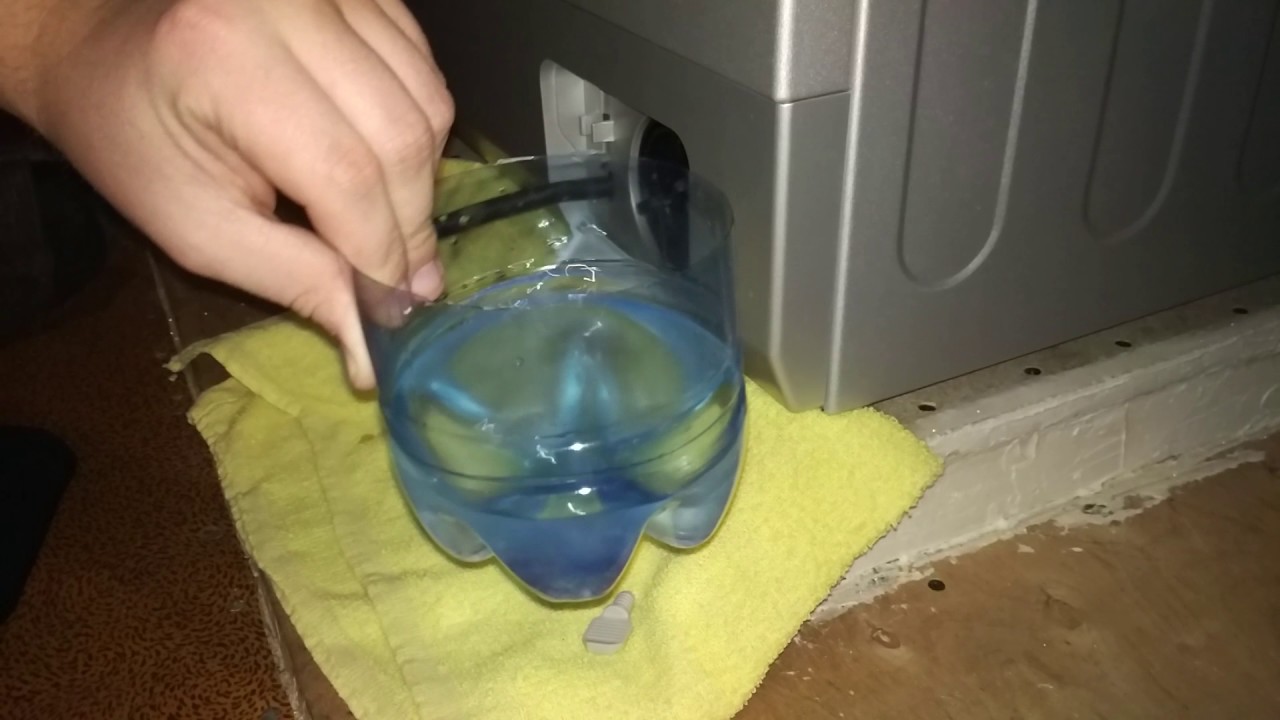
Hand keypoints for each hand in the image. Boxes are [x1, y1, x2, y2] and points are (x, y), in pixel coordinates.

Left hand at [26, 0, 453, 387]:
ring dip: (421, 183)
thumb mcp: (196, 229)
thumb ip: (291, 279)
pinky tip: (387, 166)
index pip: (345, 173)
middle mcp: (288, 5)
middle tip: (405, 284)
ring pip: (428, 106)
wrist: (101, 45)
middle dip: (411, 226)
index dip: (381, 252)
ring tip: (389, 226)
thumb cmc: (135, 140)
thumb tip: (372, 338)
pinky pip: (425, 71)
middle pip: (401, 138)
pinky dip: (420, 133)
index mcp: (227, 60)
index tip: (394, 312)